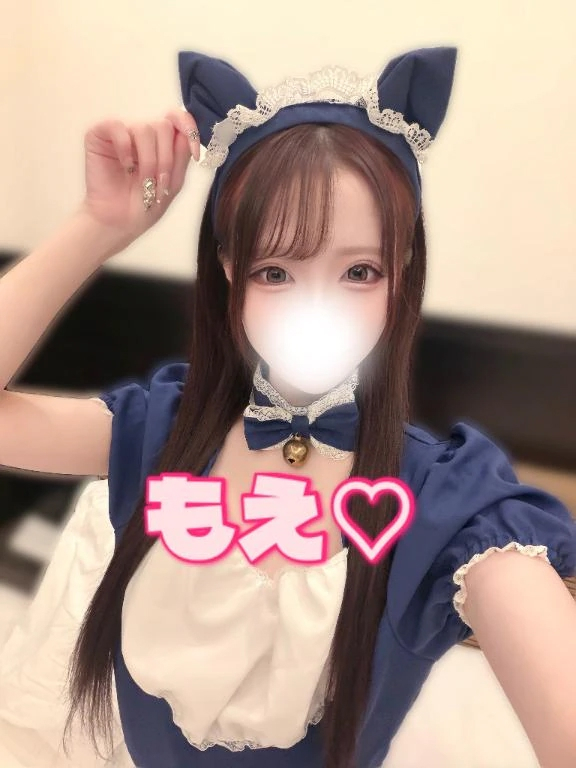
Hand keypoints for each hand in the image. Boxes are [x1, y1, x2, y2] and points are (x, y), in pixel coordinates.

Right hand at [79, 108, 200, 245]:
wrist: (118, 223)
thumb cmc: (144, 206)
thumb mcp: (173, 184)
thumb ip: (182, 157)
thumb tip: (186, 135)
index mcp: (161, 143)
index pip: (178, 119)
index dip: (189, 130)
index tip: (196, 154)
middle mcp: (143, 134)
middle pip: (163, 126)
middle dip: (166, 158)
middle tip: (160, 183)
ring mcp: (122, 133)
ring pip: (144, 128)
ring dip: (149, 160)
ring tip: (145, 182)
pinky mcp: (100, 135)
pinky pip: (117, 127)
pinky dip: (125, 148)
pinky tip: (125, 167)